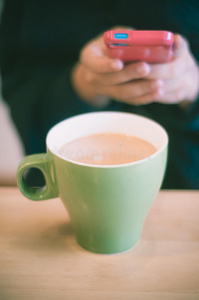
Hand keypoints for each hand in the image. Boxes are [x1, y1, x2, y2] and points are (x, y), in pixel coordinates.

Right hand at [71, 31, 198, 106]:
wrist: (103, 64)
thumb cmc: (111, 45)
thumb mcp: (113, 35)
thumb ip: (124, 37)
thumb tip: (144, 39)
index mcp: (89, 59)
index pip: (95, 64)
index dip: (106, 65)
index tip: (119, 63)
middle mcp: (95, 77)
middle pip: (111, 79)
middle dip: (129, 74)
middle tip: (145, 68)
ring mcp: (107, 89)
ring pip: (123, 93)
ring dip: (141, 89)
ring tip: (158, 83)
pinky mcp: (119, 96)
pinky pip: (131, 100)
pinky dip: (146, 97)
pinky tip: (158, 92)